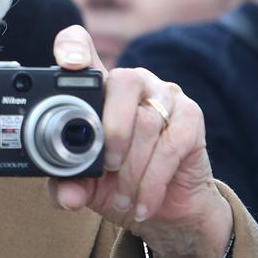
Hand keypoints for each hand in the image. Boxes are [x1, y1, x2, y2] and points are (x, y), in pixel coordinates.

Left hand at [50, 26, 232, 257]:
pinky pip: (172, 144)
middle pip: (123, 82)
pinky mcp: (190, 117)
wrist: (162, 210)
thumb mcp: (84, 186)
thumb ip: (67, 186)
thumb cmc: (116, 186)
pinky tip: (143, 201)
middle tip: (108, 167)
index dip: (74, 47)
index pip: (82, 47)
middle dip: (113, 130)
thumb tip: (67, 196)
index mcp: (96, 89)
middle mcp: (131, 83)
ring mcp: (164, 95)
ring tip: (123, 198)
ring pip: (147, 120)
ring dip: (133, 169)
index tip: (70, 63)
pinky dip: (153, 180)